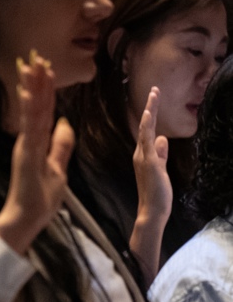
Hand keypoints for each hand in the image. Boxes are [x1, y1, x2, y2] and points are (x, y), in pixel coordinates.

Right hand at [0, 51, 74, 254]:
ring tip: (32, 66)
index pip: (45, 111)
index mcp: (39, 144)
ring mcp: (27, 146)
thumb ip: (61, 146)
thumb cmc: (39, 200)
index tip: (46, 68)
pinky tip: (31, 94)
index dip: (46, 89)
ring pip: (32, 112)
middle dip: (37, 81)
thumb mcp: (58, 170)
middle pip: (37, 106)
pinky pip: (30, 129)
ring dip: (32, 89)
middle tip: (36, 56)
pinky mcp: (26, 154)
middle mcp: (30, 140)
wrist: (25, 219)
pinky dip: (30, 111)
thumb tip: (66, 124)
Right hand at [133, 86, 171, 226]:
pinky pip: (146, 139)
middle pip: (145, 126)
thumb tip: (162, 139)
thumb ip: (161, 155)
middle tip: (154, 89)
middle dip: (150, 107)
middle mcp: (140, 154)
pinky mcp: (149, 161)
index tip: (154, 100)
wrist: (151, 212)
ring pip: (145, 129)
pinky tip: (149, 114)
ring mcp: (143, 157)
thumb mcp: (161, 171)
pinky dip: (148, 125)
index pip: (147, 132)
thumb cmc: (156, 195)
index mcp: (143, 157)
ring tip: (154, 94)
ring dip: (150, 111)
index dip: (151, 116)